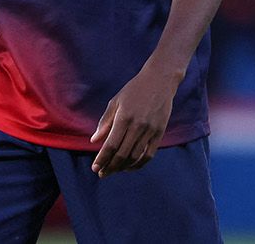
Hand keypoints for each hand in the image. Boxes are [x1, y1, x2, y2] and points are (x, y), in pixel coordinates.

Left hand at [90, 62, 179, 177]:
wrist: (160, 80)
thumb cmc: (134, 90)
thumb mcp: (116, 102)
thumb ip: (105, 122)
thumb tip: (94, 141)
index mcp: (124, 117)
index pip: (111, 145)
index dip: (102, 159)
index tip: (95, 168)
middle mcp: (138, 126)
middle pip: (122, 154)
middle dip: (110, 167)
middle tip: (102, 173)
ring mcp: (150, 130)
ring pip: (135, 157)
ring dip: (123, 167)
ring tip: (114, 170)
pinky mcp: (160, 132)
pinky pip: (149, 154)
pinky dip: (139, 164)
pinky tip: (130, 166)